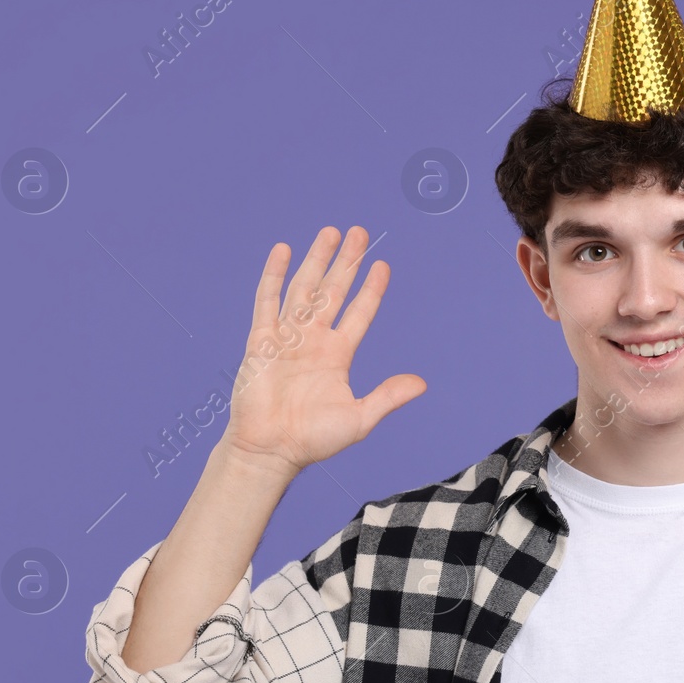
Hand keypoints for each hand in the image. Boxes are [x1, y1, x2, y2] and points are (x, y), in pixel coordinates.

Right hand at [221, 226, 426, 476]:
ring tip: (330, 232)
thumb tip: (422, 383)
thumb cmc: (313, 440)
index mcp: (337, 356)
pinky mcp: (261, 341)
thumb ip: (388, 396)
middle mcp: (314, 341)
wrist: (271, 450)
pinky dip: (274, 276)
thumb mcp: (359, 417)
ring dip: (317, 260)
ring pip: (304, 289)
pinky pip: (267, 302)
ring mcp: (287, 338)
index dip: (370, 290)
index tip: (382, 265)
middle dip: (346, 262)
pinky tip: (283, 251)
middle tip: (359, 232)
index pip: (358, 313)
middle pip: (333, 291)